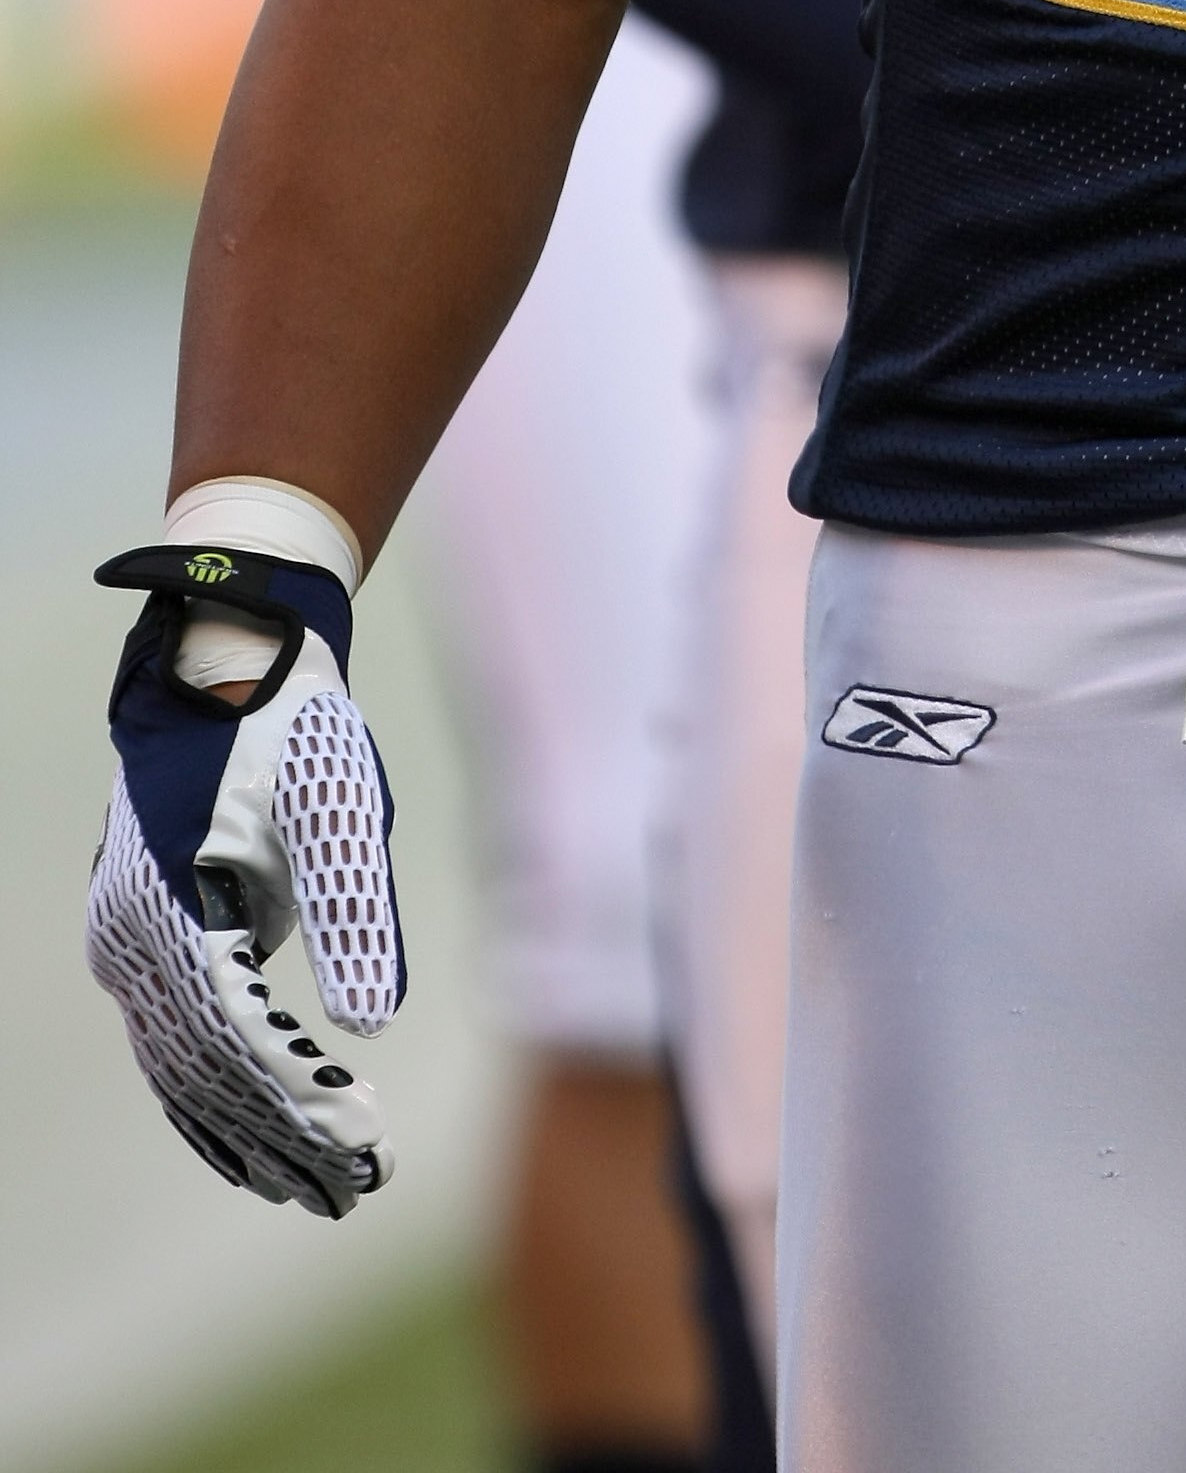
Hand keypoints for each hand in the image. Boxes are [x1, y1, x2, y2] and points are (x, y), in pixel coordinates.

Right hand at [86, 541, 401, 1215]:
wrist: (227, 672)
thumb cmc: (293, 730)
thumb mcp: (336, 803)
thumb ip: (354, 911)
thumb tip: (376, 1025)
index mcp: (175, 903)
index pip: (240, 1034)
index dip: (301, 1099)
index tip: (366, 1145)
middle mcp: (135, 939)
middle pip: (209, 1070)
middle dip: (285, 1137)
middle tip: (362, 1190)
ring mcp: (129, 948)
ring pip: (184, 1072)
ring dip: (251, 1137)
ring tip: (325, 1193)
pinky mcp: (145, 947)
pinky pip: (174, 1047)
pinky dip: (215, 1106)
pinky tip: (260, 1155)